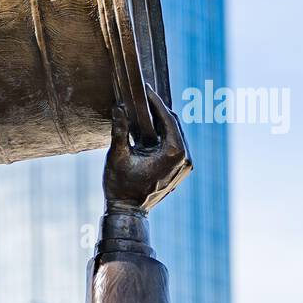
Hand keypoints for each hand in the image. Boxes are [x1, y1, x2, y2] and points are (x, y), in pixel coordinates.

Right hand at [103, 87, 191, 212]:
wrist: (128, 212)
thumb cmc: (121, 186)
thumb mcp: (117, 156)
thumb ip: (119, 130)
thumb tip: (118, 108)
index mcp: (174, 153)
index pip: (168, 119)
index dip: (156, 102)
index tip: (145, 90)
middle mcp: (185, 158)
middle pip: (174, 125)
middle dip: (158, 111)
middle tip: (144, 98)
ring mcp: (185, 166)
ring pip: (175, 135)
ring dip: (160, 123)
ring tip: (145, 110)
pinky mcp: (180, 170)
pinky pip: (174, 147)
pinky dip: (163, 136)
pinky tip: (149, 129)